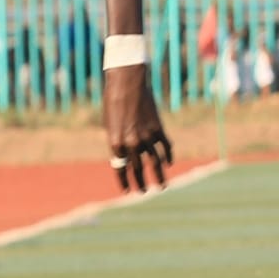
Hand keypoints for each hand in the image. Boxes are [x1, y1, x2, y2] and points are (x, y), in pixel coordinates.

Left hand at [103, 63, 171, 191]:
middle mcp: (131, 143)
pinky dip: (168, 156)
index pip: (120, 168)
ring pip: (155, 162)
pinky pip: (165, 147)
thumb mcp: (110, 126)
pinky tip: (168, 164)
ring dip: (159, 176)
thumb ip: (118, 142)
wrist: (126, 85)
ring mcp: (146, 136)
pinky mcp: (158, 129)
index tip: (126, 192)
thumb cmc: (113, 104)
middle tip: (143, 192)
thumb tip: (126, 157)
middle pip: (138, 169)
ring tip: (161, 187)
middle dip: (140, 182)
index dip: (124, 181)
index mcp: (115, 143)